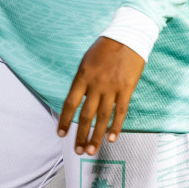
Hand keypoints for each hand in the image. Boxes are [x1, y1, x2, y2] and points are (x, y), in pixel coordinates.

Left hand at [57, 37, 145, 155]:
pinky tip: (111, 138)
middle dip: (81, 135)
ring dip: (97, 136)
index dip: (65, 120)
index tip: (61, 134)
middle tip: (78, 150)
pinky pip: (120, 112)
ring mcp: (112, 88)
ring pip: (102, 117)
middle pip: (86, 115)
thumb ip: (82, 81)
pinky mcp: (126, 89)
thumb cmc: (105, 48)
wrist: (127, 37)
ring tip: (91, 150)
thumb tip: (78, 100)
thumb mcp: (86, 61)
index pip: (70, 103)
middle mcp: (96, 84)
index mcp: (83, 76)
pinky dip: (116, 126)